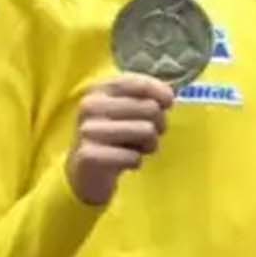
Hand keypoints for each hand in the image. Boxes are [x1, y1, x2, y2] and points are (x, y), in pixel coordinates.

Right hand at [67, 75, 176, 207]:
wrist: (86, 173)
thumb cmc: (114, 137)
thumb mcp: (128, 111)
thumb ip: (148, 98)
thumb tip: (170, 95)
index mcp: (99, 90)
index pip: (139, 83)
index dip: (160, 92)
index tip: (168, 103)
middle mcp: (90, 105)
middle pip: (150, 108)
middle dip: (159, 125)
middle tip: (148, 136)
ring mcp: (87, 130)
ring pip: (146, 131)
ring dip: (149, 145)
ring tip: (137, 149)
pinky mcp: (88, 155)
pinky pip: (134, 157)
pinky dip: (136, 163)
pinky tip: (124, 163)